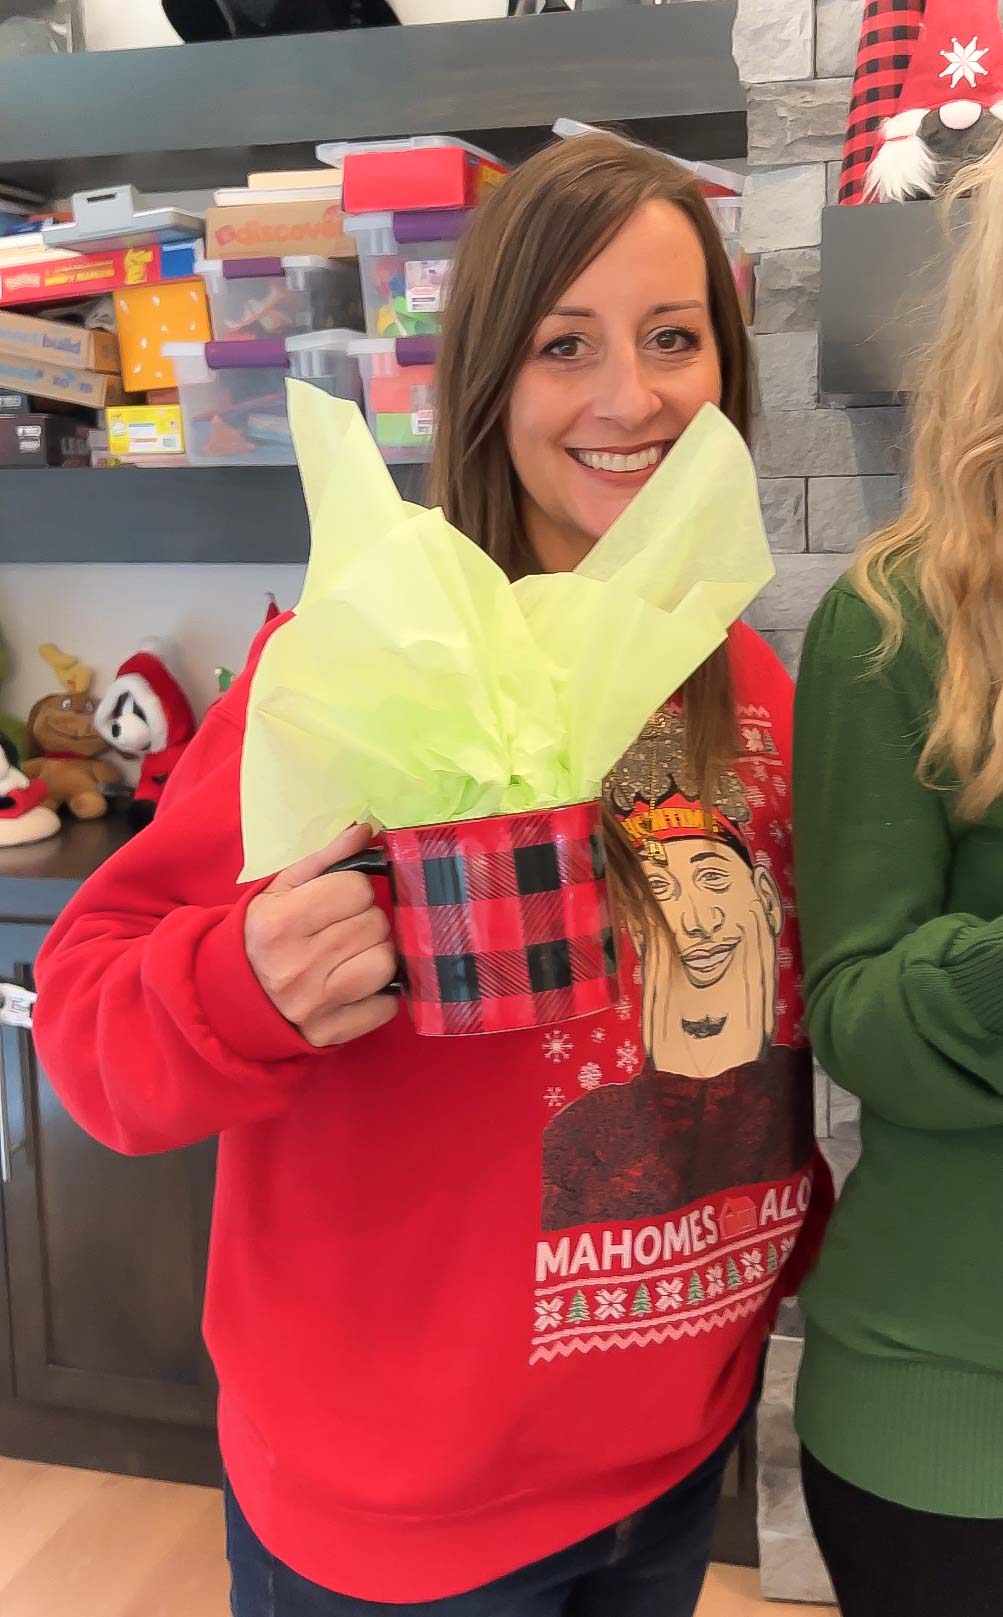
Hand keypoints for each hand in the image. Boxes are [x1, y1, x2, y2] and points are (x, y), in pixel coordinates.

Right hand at [245, 823, 398, 1047]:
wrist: (230, 999)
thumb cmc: (261, 935)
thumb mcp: (279, 891)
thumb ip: (325, 858)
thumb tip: (366, 829)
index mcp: (279, 924)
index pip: (355, 888)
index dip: (353, 888)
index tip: (339, 898)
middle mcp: (297, 966)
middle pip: (375, 923)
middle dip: (366, 919)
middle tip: (344, 927)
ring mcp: (315, 1004)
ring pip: (386, 962)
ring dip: (377, 953)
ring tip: (354, 953)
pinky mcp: (331, 1033)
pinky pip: (387, 1004)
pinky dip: (380, 992)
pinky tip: (356, 983)